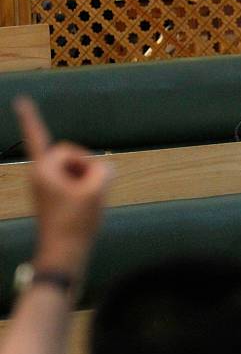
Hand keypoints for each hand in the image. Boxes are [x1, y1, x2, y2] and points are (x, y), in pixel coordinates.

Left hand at [14, 97, 111, 276]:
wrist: (64, 253)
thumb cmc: (76, 223)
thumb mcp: (97, 192)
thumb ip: (104, 170)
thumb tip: (106, 168)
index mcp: (44, 169)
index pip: (39, 137)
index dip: (31, 118)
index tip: (21, 100)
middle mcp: (40, 175)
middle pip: (69, 154)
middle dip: (86, 165)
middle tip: (96, 187)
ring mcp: (46, 187)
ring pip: (73, 169)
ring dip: (87, 178)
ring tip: (93, 200)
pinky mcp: (53, 198)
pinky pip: (73, 182)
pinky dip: (85, 188)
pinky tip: (92, 201)